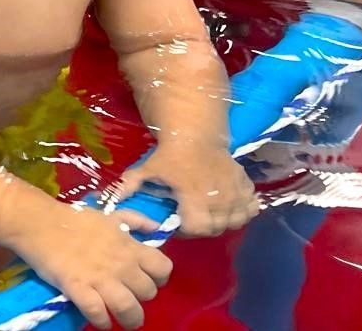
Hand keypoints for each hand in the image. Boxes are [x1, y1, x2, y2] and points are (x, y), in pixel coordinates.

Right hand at [11, 200, 171, 329]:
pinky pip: (98, 314)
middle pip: (149, 293)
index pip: (163, 268)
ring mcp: (100, 277)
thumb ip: (136, 221)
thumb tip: (157, 229)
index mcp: (129, 245)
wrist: (40, 223)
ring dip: (129, 319)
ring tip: (121, 319)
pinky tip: (101, 320)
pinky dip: (102, 322)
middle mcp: (121, 263)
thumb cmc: (76, 219)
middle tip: (129, 296)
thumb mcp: (111, 215)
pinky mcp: (79, 289)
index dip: (159, 277)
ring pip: (129, 309)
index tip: (147, 279)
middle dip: (141, 298)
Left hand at [112, 144, 257, 237]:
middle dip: (204, 227)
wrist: (196, 132)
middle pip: (217, 228)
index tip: (180, 221)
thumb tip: (110, 201)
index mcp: (195, 198)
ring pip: (236, 221)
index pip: (199, 229)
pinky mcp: (245, 184)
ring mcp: (235, 191)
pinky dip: (243, 209)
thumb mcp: (148, 169)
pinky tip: (230, 204)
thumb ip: (130, 185)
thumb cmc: (170, 154)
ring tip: (210, 212)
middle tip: (193, 216)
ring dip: (225, 221)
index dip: (188, 230)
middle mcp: (218, 198)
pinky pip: (251, 207)